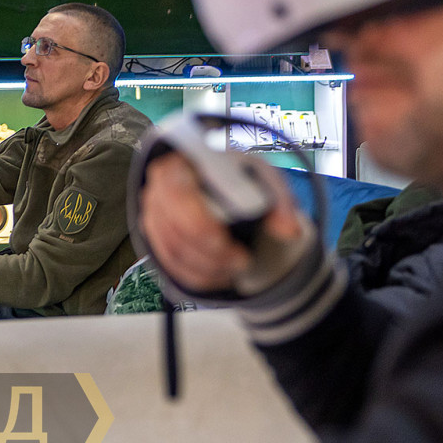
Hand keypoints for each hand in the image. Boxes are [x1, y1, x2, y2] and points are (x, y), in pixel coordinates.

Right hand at [138, 152, 306, 295]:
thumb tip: (289, 230)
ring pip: (174, 255)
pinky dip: (200, 277)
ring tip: (236, 265)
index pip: (177, 197)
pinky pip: (171, 268)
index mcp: (180, 165)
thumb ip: (280, 204)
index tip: (228, 245)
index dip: (200, 227)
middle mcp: (158, 191)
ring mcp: (153, 218)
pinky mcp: (156, 240)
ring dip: (209, 268)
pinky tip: (222, 272)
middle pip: (174, 233)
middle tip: (242, 261)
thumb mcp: (265, 181)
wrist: (224, 189)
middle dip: (212, 257)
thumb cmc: (240, 179)